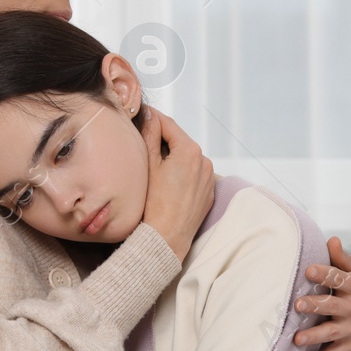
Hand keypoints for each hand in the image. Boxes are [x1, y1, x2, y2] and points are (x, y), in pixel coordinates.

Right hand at [140, 106, 213, 262]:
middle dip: (163, 139)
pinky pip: (194, 175)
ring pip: (187, 158)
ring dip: (172, 156)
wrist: (167, 237)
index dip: (152, 117)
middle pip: (179, 141)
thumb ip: (150, 135)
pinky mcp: (208, 192)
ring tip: (154, 164)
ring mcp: (209, 178)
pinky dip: (182, 172)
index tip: (141, 113)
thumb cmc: (155, 204)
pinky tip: (167, 182)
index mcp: (190, 151)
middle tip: (143, 140)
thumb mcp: (149, 165)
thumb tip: (149, 115)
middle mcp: (205, 161)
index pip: (168, 124)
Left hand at [293, 237, 350, 350]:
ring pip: (332, 332)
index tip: (309, 270)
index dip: (324, 273)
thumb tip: (329, 240)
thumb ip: (343, 259)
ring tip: (297, 339)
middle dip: (315, 306)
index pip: (339, 278)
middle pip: (332, 306)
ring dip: (314, 336)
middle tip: (298, 305)